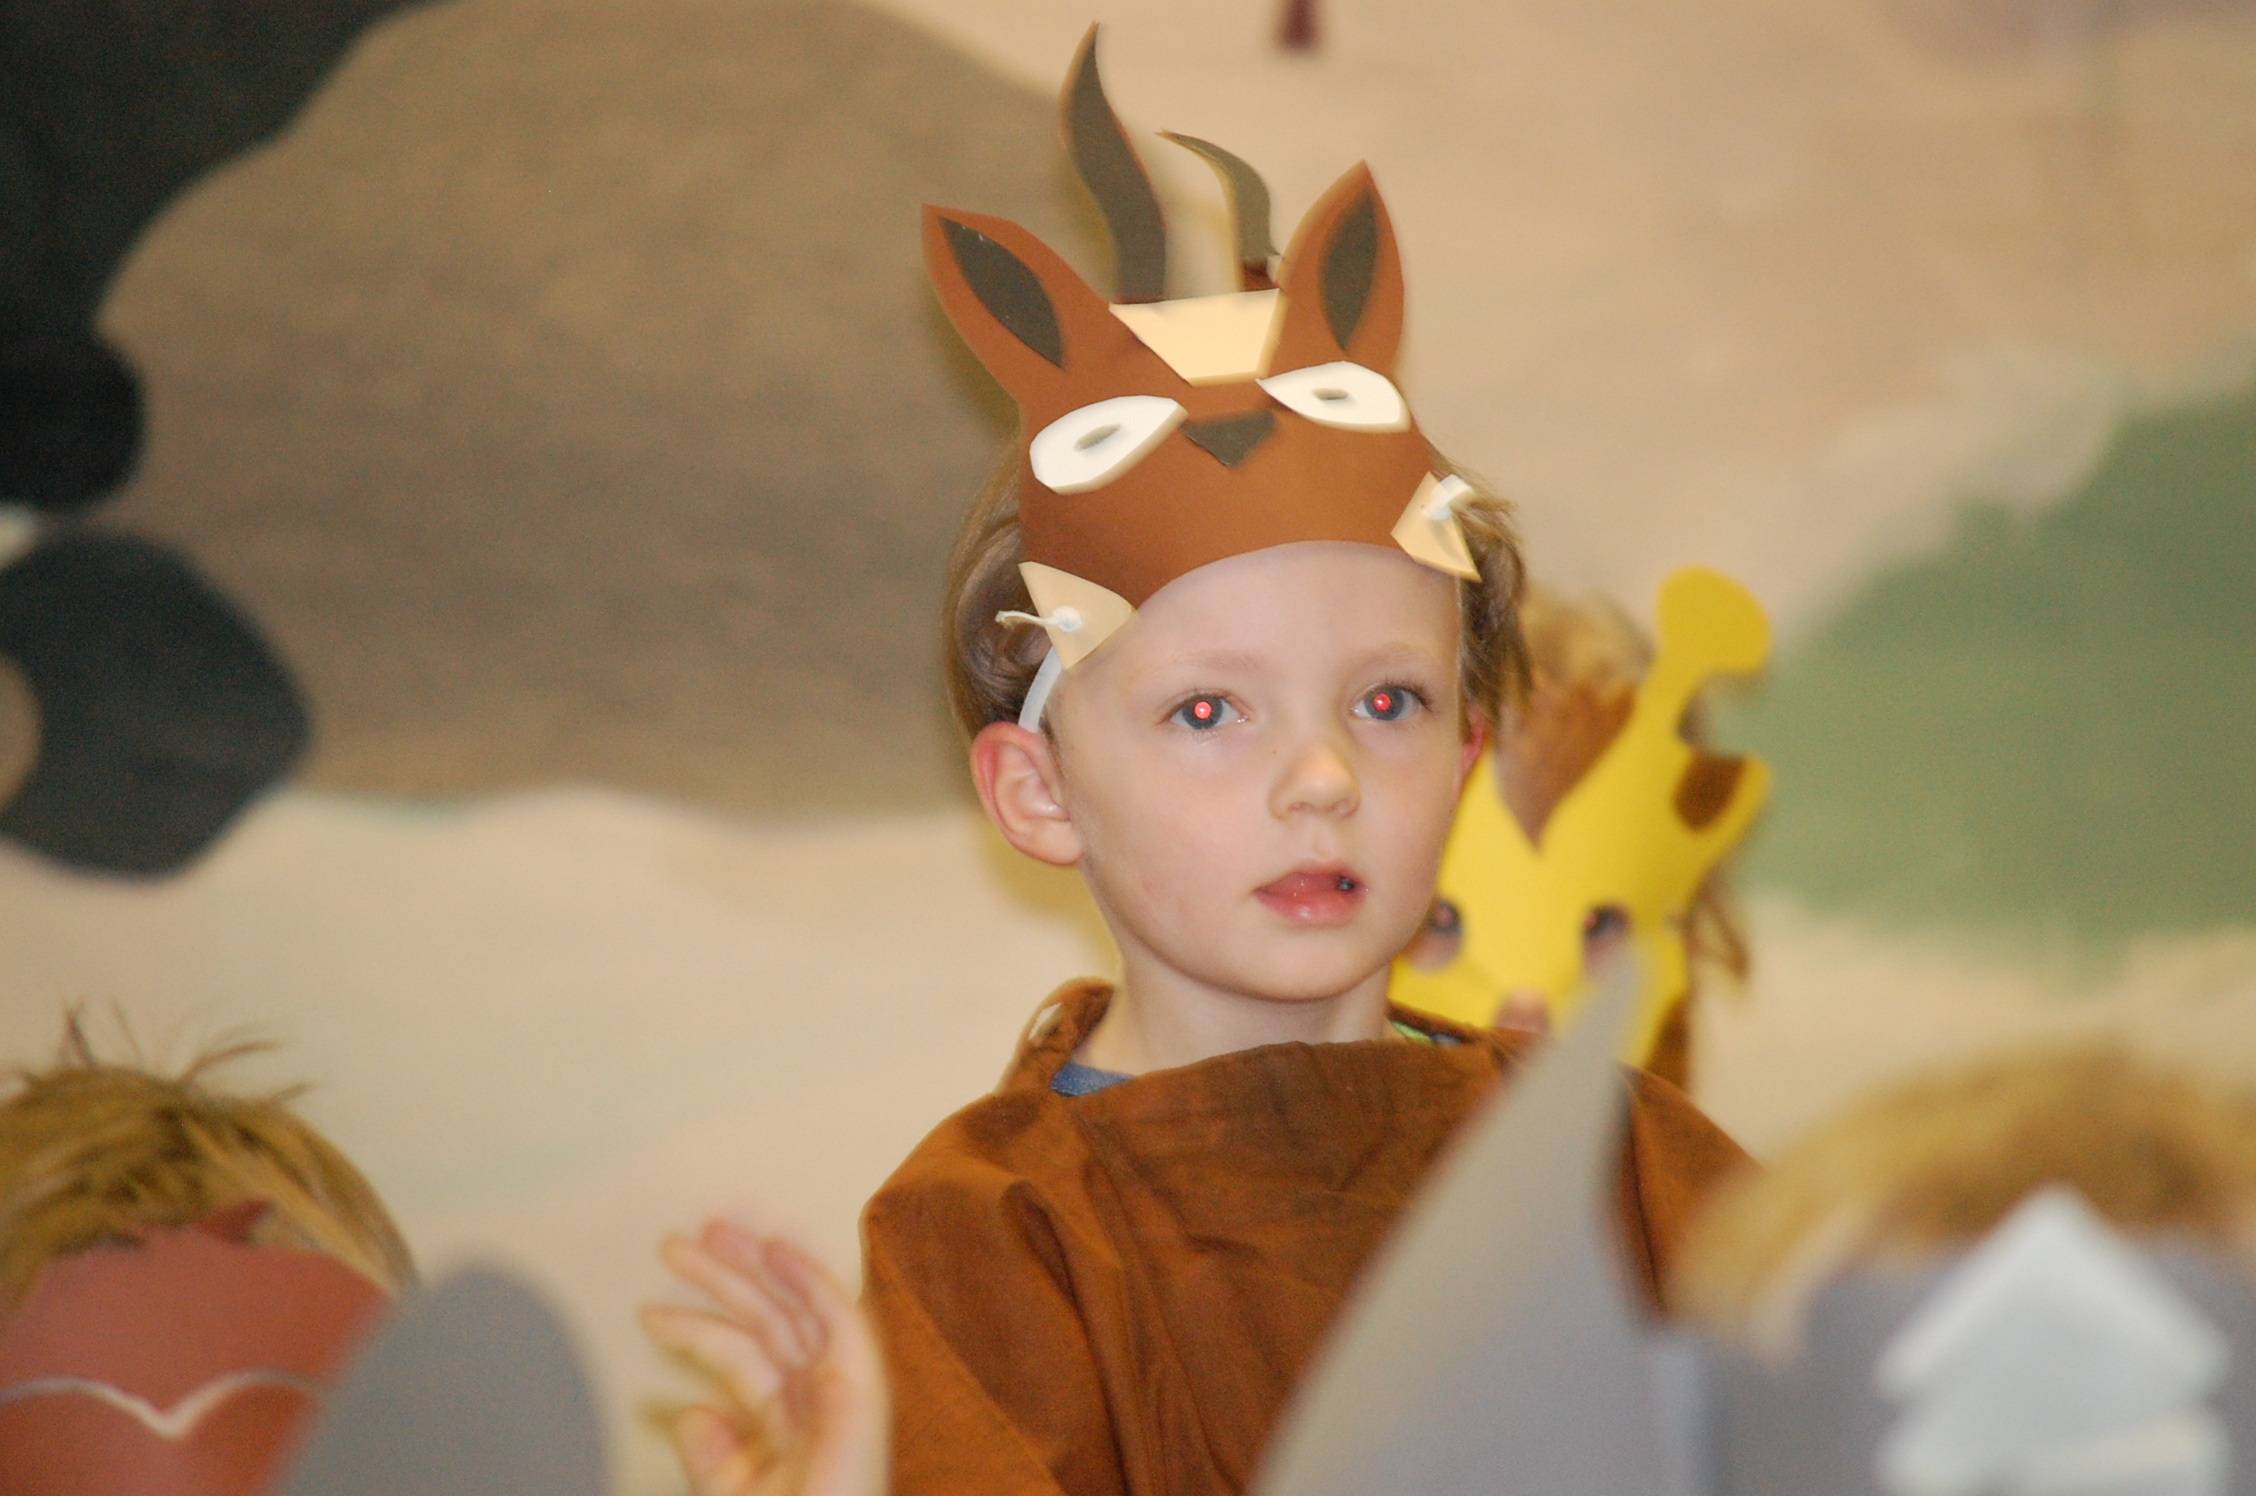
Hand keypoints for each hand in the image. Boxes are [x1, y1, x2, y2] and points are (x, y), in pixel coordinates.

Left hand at [640, 1222, 887, 1495]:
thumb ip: (713, 1457)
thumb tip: (692, 1410)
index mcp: (793, 1426)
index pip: (745, 1359)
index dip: (698, 1329)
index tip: (647, 1312)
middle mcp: (821, 1405)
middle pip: (772, 1324)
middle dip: (726, 1279)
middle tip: (675, 1243)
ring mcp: (845, 1399)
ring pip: (800, 1313)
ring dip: (758, 1266)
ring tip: (709, 1232)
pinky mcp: (864, 1396)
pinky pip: (842, 1325)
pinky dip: (812, 1283)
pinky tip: (775, 1251)